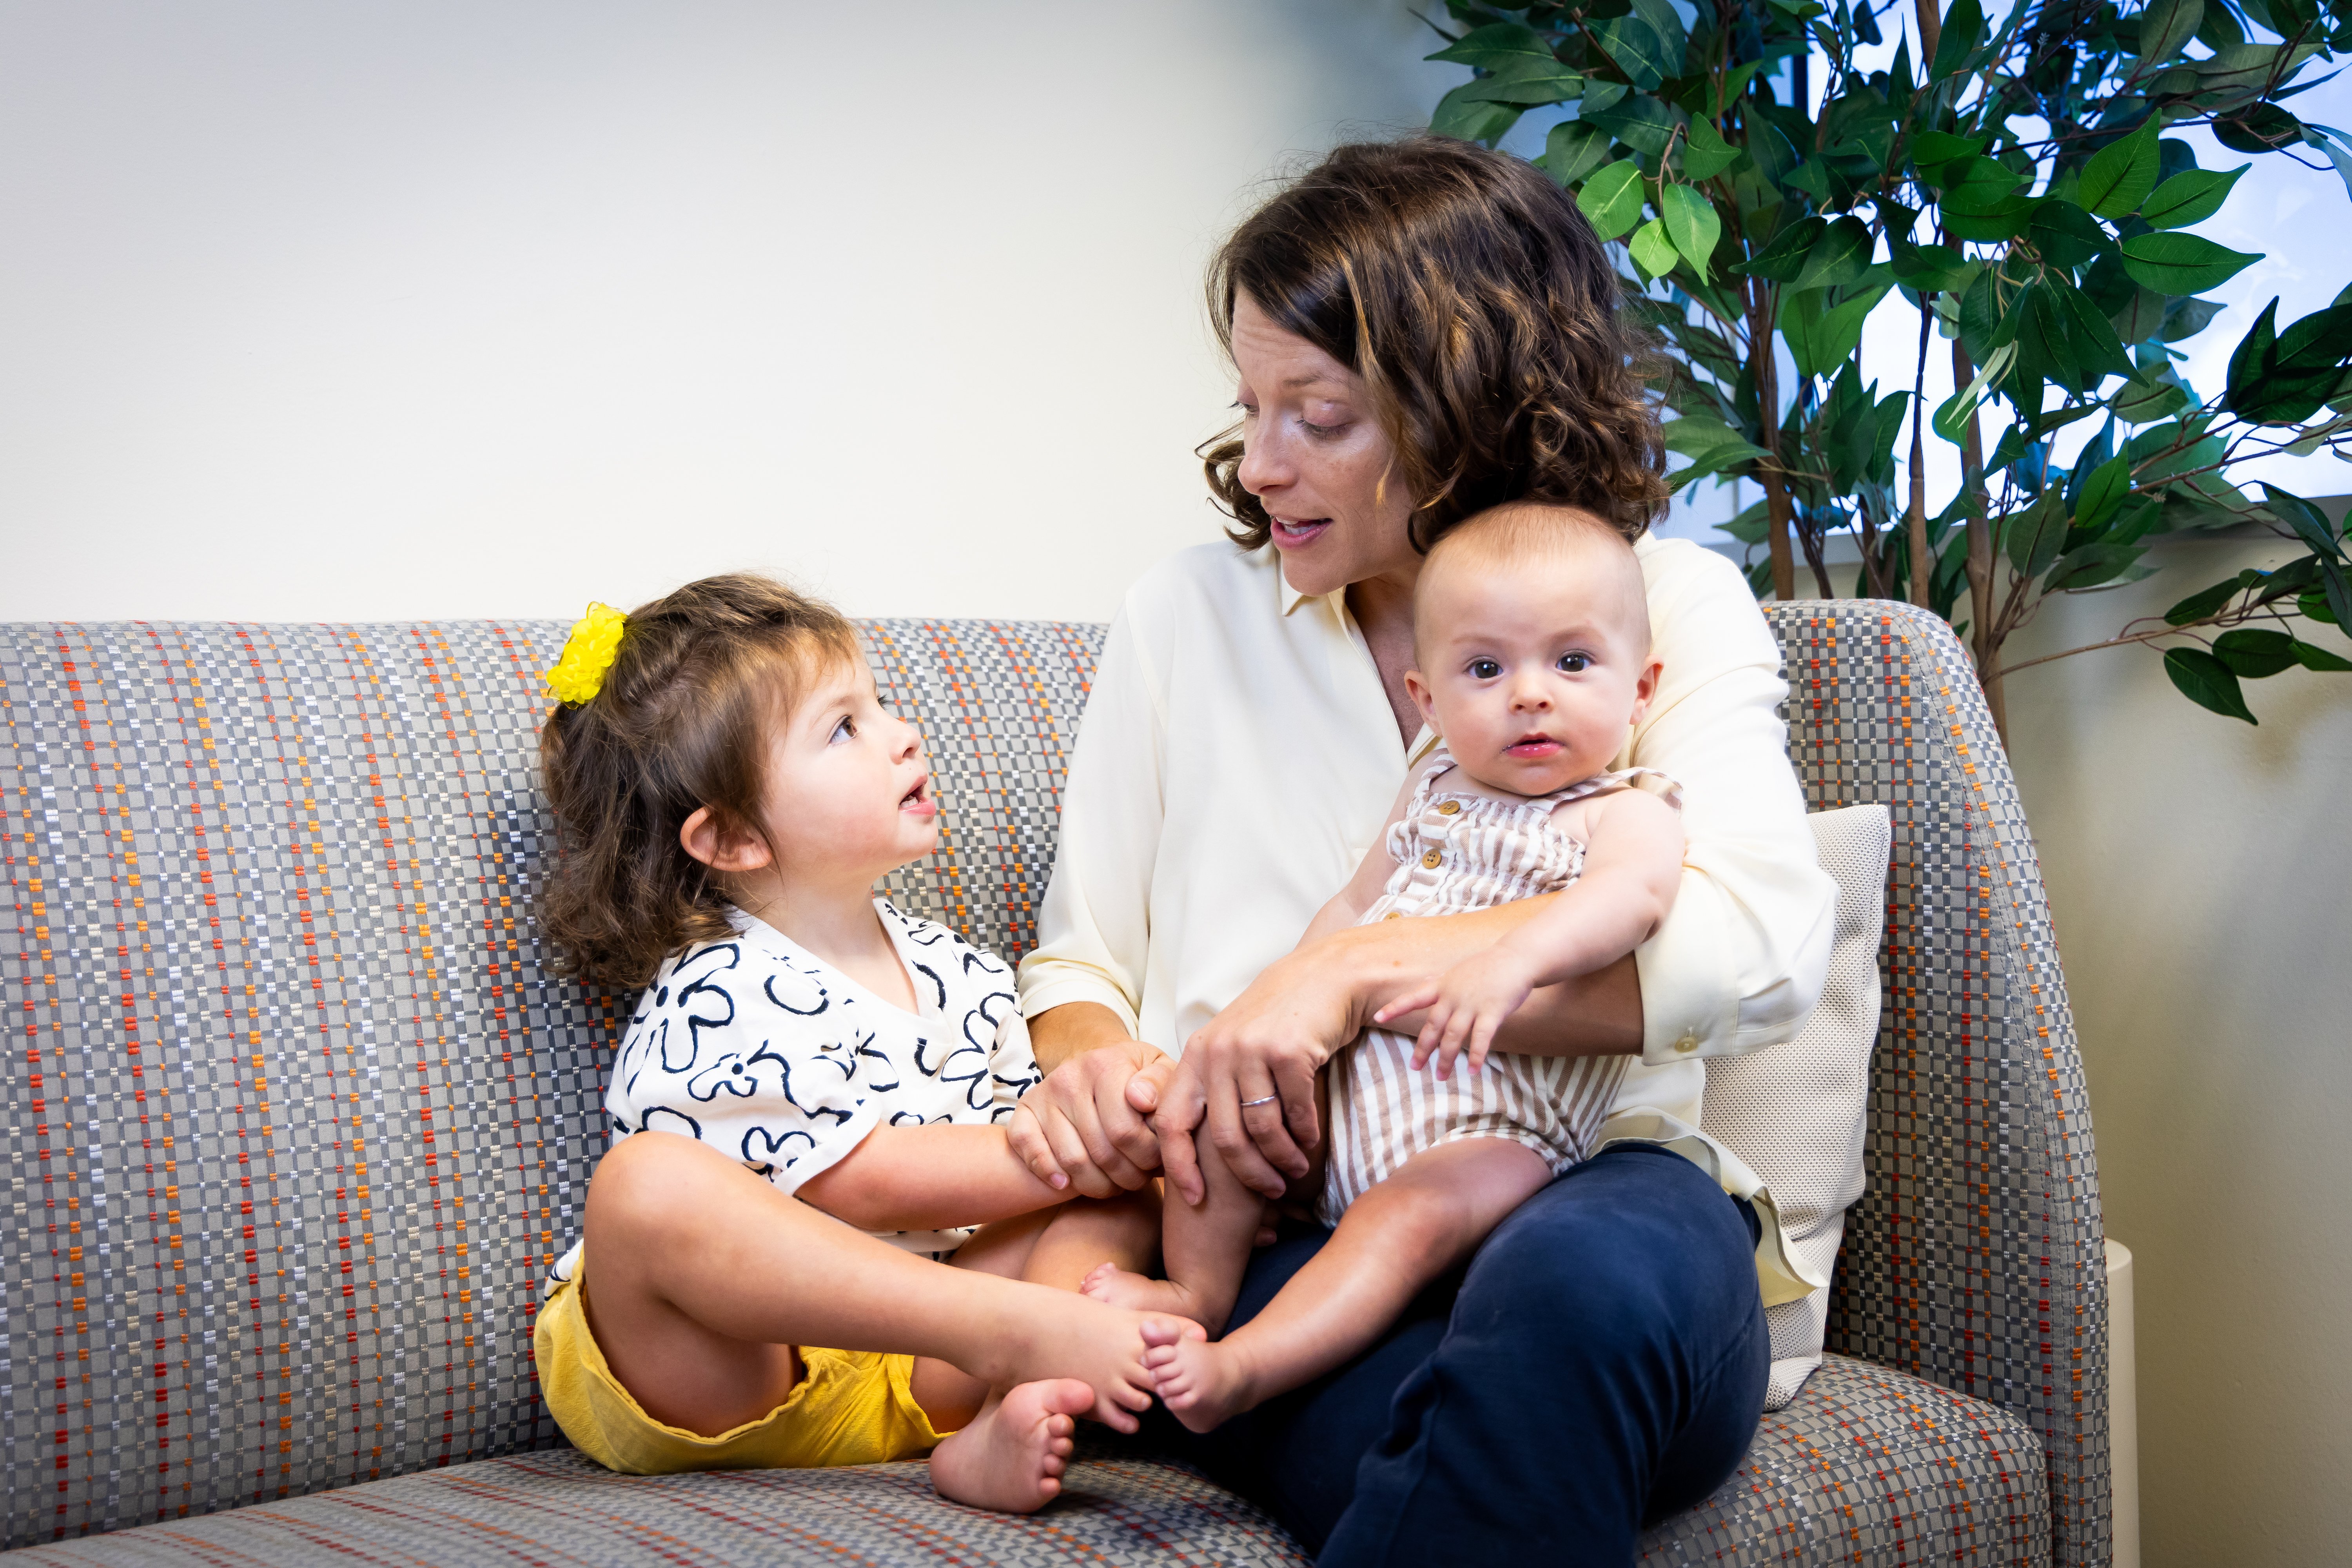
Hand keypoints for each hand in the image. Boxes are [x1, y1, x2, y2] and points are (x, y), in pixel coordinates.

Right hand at [1007, 1040, 1168, 1198]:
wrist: (1100, 1069)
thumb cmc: (1136, 1078)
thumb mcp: (1160, 1071)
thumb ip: (1162, 1083)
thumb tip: (1142, 1099)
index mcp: (1105, 1065)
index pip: (1125, 1131)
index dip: (1147, 1157)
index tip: (1157, 1160)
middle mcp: (1069, 1078)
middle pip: (1101, 1152)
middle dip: (1128, 1176)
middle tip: (1140, 1177)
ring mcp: (1044, 1096)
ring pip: (1071, 1161)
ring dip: (1098, 1185)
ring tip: (1117, 1182)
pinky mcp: (1024, 1113)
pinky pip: (1029, 1150)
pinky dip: (1047, 1173)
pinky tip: (1066, 1185)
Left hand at [1162, 943, 1353, 1203]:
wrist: (1322, 976)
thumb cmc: (1275, 1020)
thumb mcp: (1231, 1046)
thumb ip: (1213, 1087)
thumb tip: (1197, 1149)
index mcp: (1195, 1055)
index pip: (1172, 1122)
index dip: (1178, 1166)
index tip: (1194, 1198)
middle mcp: (1217, 1052)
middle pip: (1222, 1136)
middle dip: (1247, 1173)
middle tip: (1270, 1190)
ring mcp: (1252, 1050)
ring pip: (1261, 1128)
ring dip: (1282, 1158)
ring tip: (1296, 1169)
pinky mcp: (1289, 1050)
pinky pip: (1295, 1112)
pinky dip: (1305, 1134)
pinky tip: (1311, 1139)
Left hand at [1374, 945, 1539, 1078]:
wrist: (1515, 958)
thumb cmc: (1487, 966)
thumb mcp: (1458, 971)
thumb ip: (1442, 981)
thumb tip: (1426, 981)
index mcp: (1442, 985)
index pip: (1413, 997)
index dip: (1395, 1008)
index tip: (1377, 1018)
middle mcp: (1453, 996)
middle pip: (1432, 1026)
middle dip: (1422, 1049)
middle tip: (1414, 1067)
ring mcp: (1472, 1004)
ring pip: (1453, 1036)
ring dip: (1446, 1058)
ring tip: (1440, 1076)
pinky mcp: (1492, 1011)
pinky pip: (1481, 1038)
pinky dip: (1475, 1056)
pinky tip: (1471, 1070)